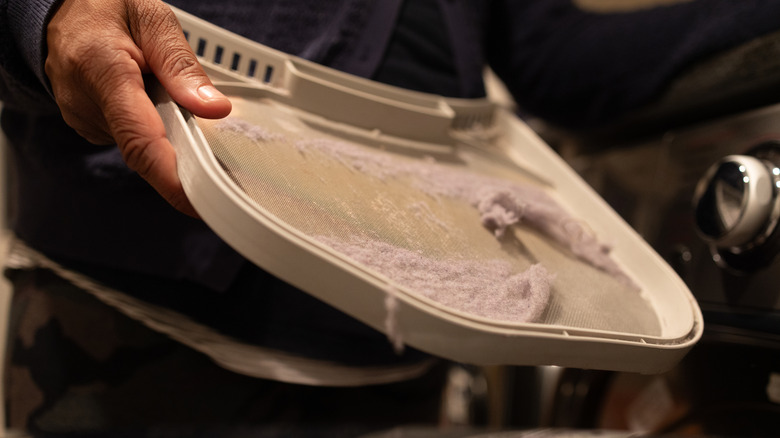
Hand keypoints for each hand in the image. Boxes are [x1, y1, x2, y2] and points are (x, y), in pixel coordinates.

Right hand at [45, 0, 231, 215]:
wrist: (60, 11)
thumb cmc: (106, 8)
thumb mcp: (151, 17)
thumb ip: (181, 64)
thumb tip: (214, 109)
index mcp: (102, 70)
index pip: (140, 139)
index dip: (172, 179)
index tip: (201, 202)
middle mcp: (86, 103)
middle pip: (146, 150)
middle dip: (184, 154)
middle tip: (217, 150)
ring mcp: (83, 120)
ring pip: (141, 146)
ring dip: (168, 133)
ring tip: (172, 99)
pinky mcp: (90, 127)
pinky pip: (132, 138)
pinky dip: (154, 129)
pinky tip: (156, 105)